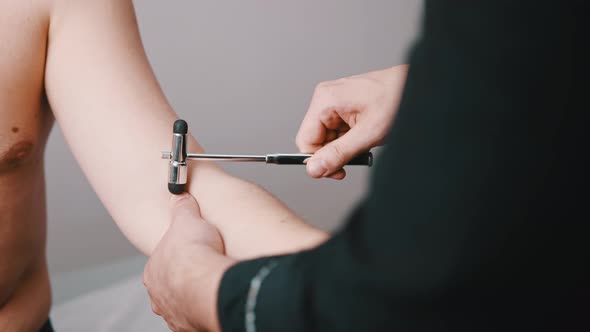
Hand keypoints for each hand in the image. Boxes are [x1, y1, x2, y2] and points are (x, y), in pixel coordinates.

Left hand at [144, 193, 234, 331]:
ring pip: (181, 304)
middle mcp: (159, 296)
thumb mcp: (187, 220)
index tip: (191, 253)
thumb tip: (179, 195)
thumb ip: (182, 208)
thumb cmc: (194, 254)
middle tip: (202, 271)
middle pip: (169, 287)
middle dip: (183, 280)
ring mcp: (173, 313)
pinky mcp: (190, 326)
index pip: (162, 264)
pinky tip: (214, 300)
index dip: (177, 257)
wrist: (208, 282)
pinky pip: (195, 318)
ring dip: (193, 297)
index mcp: (153, 271)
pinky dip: (203, 310)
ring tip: (210, 286)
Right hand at [296, 65, 408, 178]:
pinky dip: (350, 139)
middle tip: (357, 157)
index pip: (305, 141)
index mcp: (325, 101)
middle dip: (335, 153)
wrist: (416, 87)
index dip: (319, 160)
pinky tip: (365, 136)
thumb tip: (313, 169)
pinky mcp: (344, 106)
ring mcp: (335, 102)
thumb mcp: (367, 135)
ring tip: (366, 143)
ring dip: (344, 147)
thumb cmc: (396, 101)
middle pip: (316, 140)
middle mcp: (325, 99)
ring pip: (328, 138)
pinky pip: (338, 131)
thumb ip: (338, 154)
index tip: (338, 170)